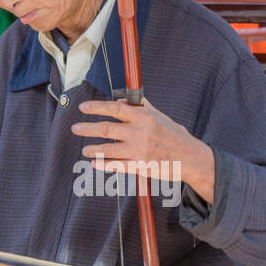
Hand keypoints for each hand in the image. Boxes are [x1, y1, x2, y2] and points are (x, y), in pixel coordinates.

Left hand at [71, 98, 215, 203]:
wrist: (190, 157)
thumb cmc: (174, 135)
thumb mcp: (160, 116)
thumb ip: (141, 108)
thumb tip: (124, 99)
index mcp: (144, 117)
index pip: (114, 108)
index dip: (96, 108)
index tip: (83, 108)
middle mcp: (139, 132)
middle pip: (106, 128)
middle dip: (87, 128)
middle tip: (75, 128)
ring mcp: (139, 150)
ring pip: (108, 149)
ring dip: (92, 149)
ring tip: (85, 149)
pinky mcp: (140, 166)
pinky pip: (116, 165)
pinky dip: (103, 165)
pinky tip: (94, 164)